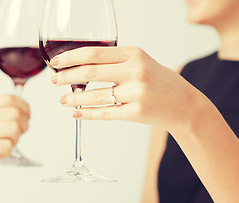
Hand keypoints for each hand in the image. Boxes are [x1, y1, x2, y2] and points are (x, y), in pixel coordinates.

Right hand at [0, 95, 29, 185]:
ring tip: (9, 143)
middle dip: (24, 124)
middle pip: (15, 113)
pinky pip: (6, 147)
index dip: (24, 106)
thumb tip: (15, 113)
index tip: (27, 115)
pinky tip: (2, 152)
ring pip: (13, 129)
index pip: (9, 99)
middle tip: (20, 132)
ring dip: (17, 138)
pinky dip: (9, 150)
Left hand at [51, 46, 207, 132]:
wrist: (183, 104)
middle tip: (55, 81)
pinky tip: (77, 113)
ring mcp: (136, 93)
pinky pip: (104, 113)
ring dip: (74, 98)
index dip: (71, 57)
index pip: (94, 53)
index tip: (56, 62)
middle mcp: (135, 71)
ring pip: (95, 95)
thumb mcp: (141, 62)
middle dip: (67, 77)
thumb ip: (115, 61)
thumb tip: (80, 65)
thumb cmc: (159, 81)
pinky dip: (87, 113)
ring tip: (63, 100)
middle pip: (91, 72)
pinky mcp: (135, 112)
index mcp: (134, 54)